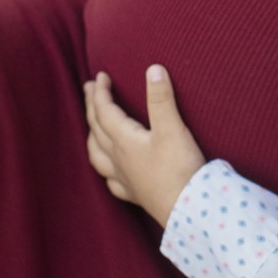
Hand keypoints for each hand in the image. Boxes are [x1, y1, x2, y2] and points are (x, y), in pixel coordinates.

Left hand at [84, 66, 204, 226]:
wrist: (188, 209)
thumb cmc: (180, 169)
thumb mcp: (173, 129)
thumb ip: (161, 99)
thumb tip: (153, 69)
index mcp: (124, 141)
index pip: (104, 111)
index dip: (100, 92)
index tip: (100, 75)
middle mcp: (118, 160)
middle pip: (96, 130)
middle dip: (92, 107)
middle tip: (89, 89)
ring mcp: (125, 179)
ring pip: (98, 156)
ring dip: (92, 137)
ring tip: (92, 128)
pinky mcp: (136, 194)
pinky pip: (113, 181)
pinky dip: (108, 170)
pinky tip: (112, 172)